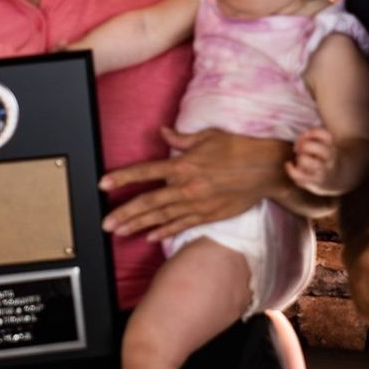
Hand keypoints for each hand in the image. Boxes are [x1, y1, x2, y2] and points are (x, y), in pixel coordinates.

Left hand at [100, 127, 289, 240]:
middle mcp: (186, 186)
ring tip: (119, 232)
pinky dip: (165, 232)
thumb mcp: (208, 136)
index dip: (122, 178)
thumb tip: (162, 131)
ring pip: (161, 217)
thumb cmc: (238, 148)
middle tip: (105, 223)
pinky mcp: (208, 215)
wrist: (265, 169)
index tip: (103, 184)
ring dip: (138, 226)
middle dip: (124, 213)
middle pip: (148, 201)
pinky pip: (181, 225)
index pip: (145, 171)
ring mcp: (196, 203)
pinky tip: (150, 237)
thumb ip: (181, 137)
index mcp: (183, 163)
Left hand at [285, 128, 337, 193]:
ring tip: (299, 159)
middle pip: (316, 147)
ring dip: (299, 158)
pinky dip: (291, 169)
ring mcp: (322, 171)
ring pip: (304, 161)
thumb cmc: (322, 157)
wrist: (334, 179)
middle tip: (301, 149)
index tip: (306, 135)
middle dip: (304, 145)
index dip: (312, 132)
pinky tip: (289, 165)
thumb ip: (311, 138)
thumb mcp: (323, 145)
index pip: (324, 135)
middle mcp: (329, 158)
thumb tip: (300, 140)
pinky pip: (298, 175)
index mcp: (331, 146)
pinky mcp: (314, 181)